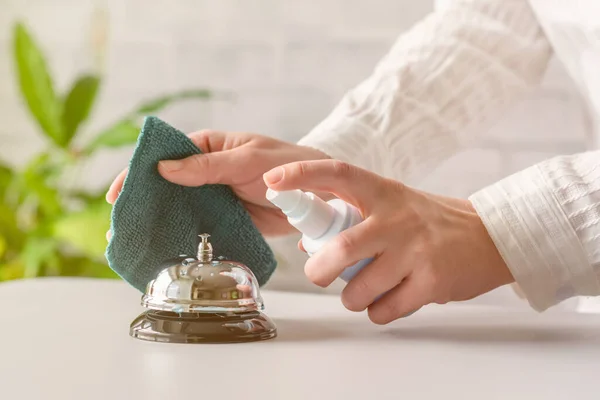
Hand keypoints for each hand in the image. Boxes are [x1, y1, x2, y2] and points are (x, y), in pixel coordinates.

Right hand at [105, 130, 329, 235]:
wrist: (315, 194)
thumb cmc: (285, 164)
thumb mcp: (245, 160)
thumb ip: (207, 166)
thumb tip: (164, 167)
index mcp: (208, 148)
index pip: (166, 156)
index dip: (140, 172)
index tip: (119, 193)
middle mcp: (206, 172)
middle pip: (166, 186)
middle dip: (143, 203)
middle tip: (120, 226)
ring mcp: (214, 197)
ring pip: (180, 209)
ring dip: (159, 223)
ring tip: (136, 242)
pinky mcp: (225, 220)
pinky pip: (199, 228)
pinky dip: (184, 237)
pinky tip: (167, 251)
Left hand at [263, 160, 513, 323]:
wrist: (490, 238)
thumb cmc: (430, 222)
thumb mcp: (395, 204)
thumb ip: (356, 216)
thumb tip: (312, 243)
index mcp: (384, 192)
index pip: (338, 174)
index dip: (303, 175)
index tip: (272, 181)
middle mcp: (398, 218)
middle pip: (341, 249)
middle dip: (318, 271)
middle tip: (318, 274)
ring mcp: (416, 251)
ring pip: (359, 289)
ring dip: (352, 298)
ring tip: (362, 291)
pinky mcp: (432, 282)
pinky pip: (385, 310)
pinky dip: (377, 312)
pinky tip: (389, 299)